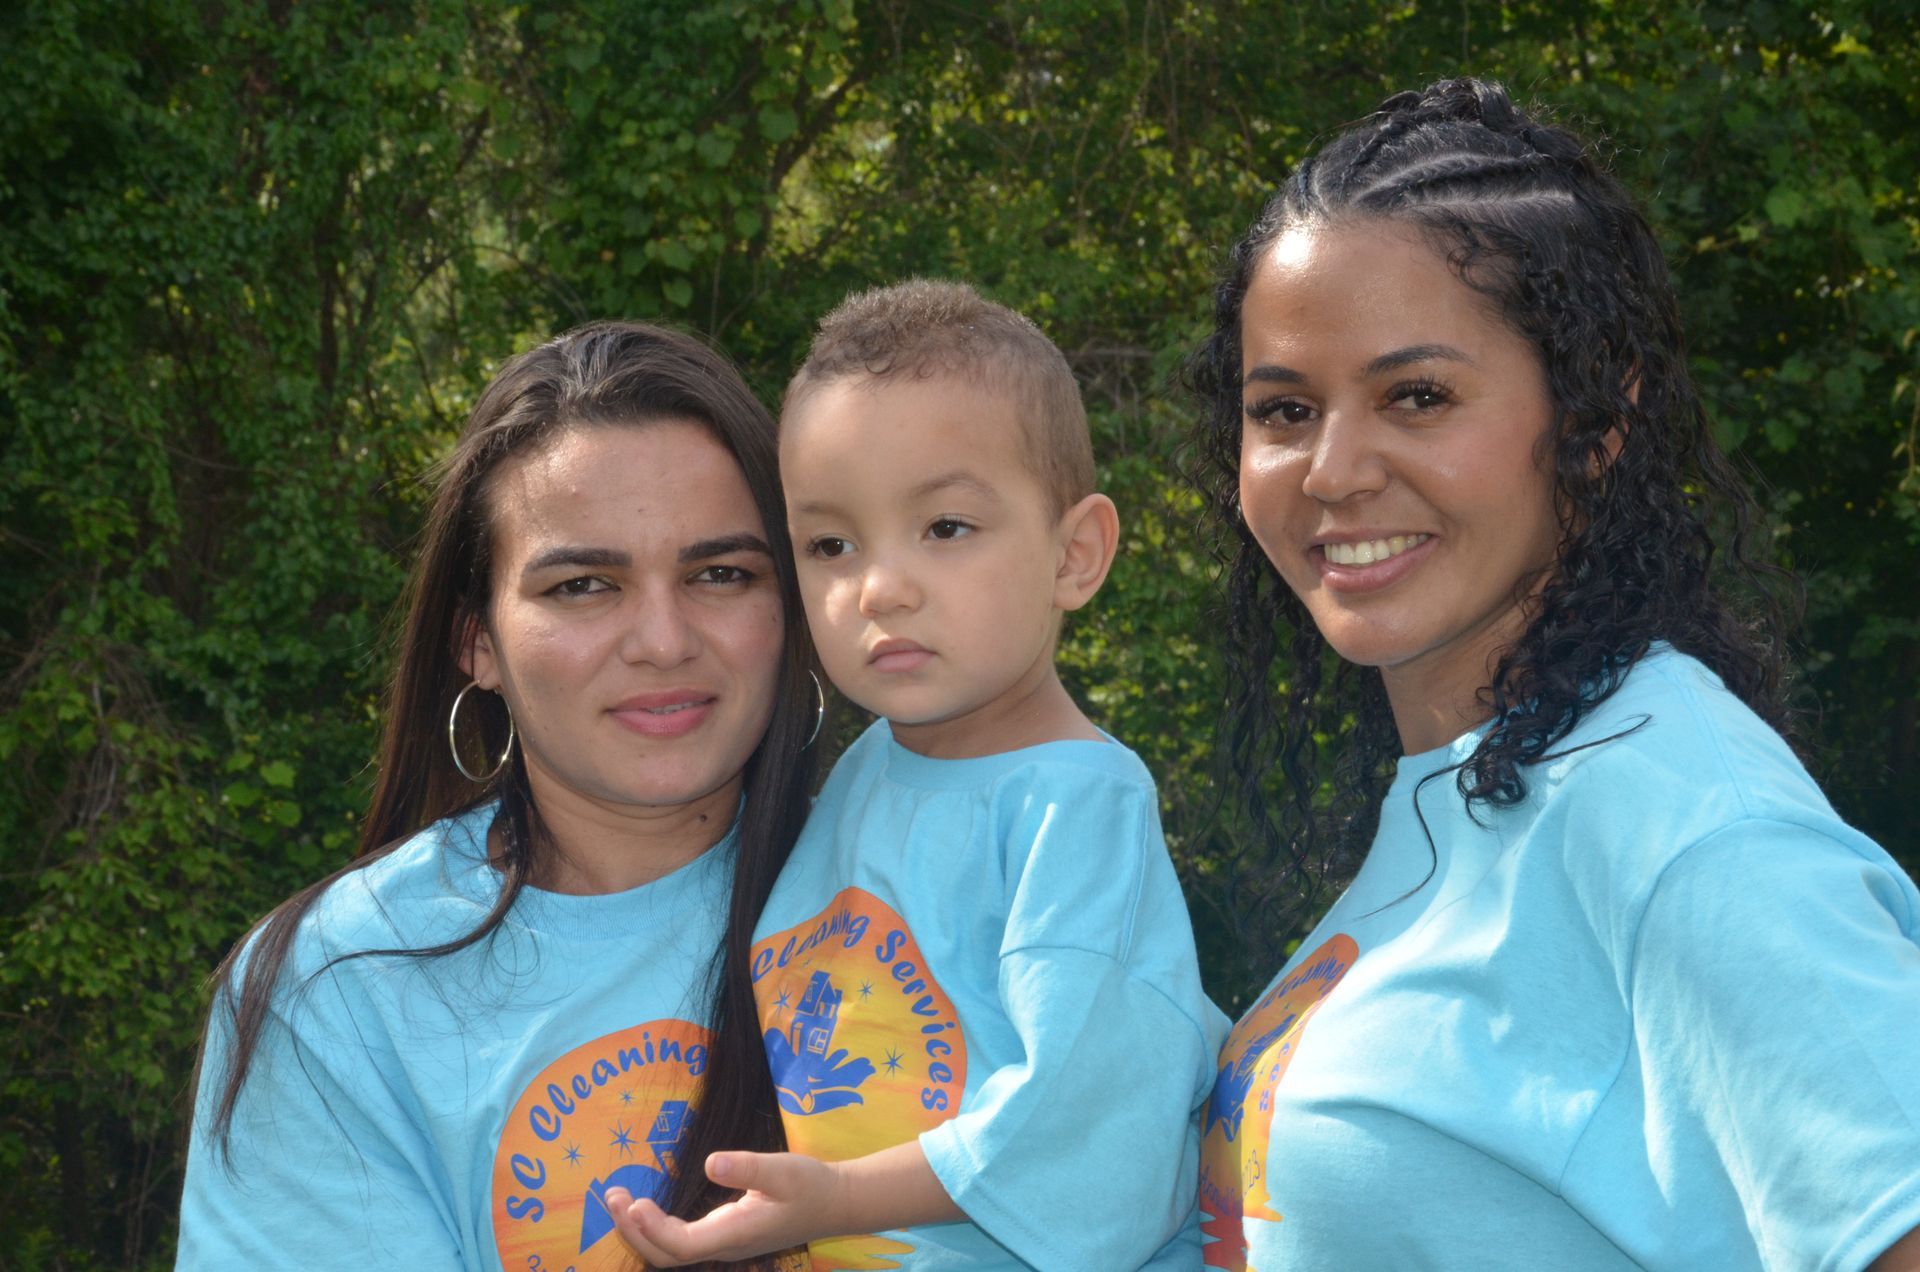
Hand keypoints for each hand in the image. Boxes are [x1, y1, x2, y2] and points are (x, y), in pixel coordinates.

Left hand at [604, 1151, 839, 1265]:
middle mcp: (722, 1246)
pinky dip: (653, 1227)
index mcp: (735, 1234)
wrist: (833, 1204)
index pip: (682, 1245)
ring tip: (617, 1199)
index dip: (652, 1229)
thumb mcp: (785, 1169)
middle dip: (633, 1230)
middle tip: (610, 1196)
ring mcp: (721, 1244)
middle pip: (666, 1255)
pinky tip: (643, 1207)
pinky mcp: (722, 1236)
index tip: (633, 1203)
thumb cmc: (811, 1186)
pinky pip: (679, 1242)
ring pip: (670, 1251)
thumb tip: (711, 1163)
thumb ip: (749, 1167)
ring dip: (639, 1229)